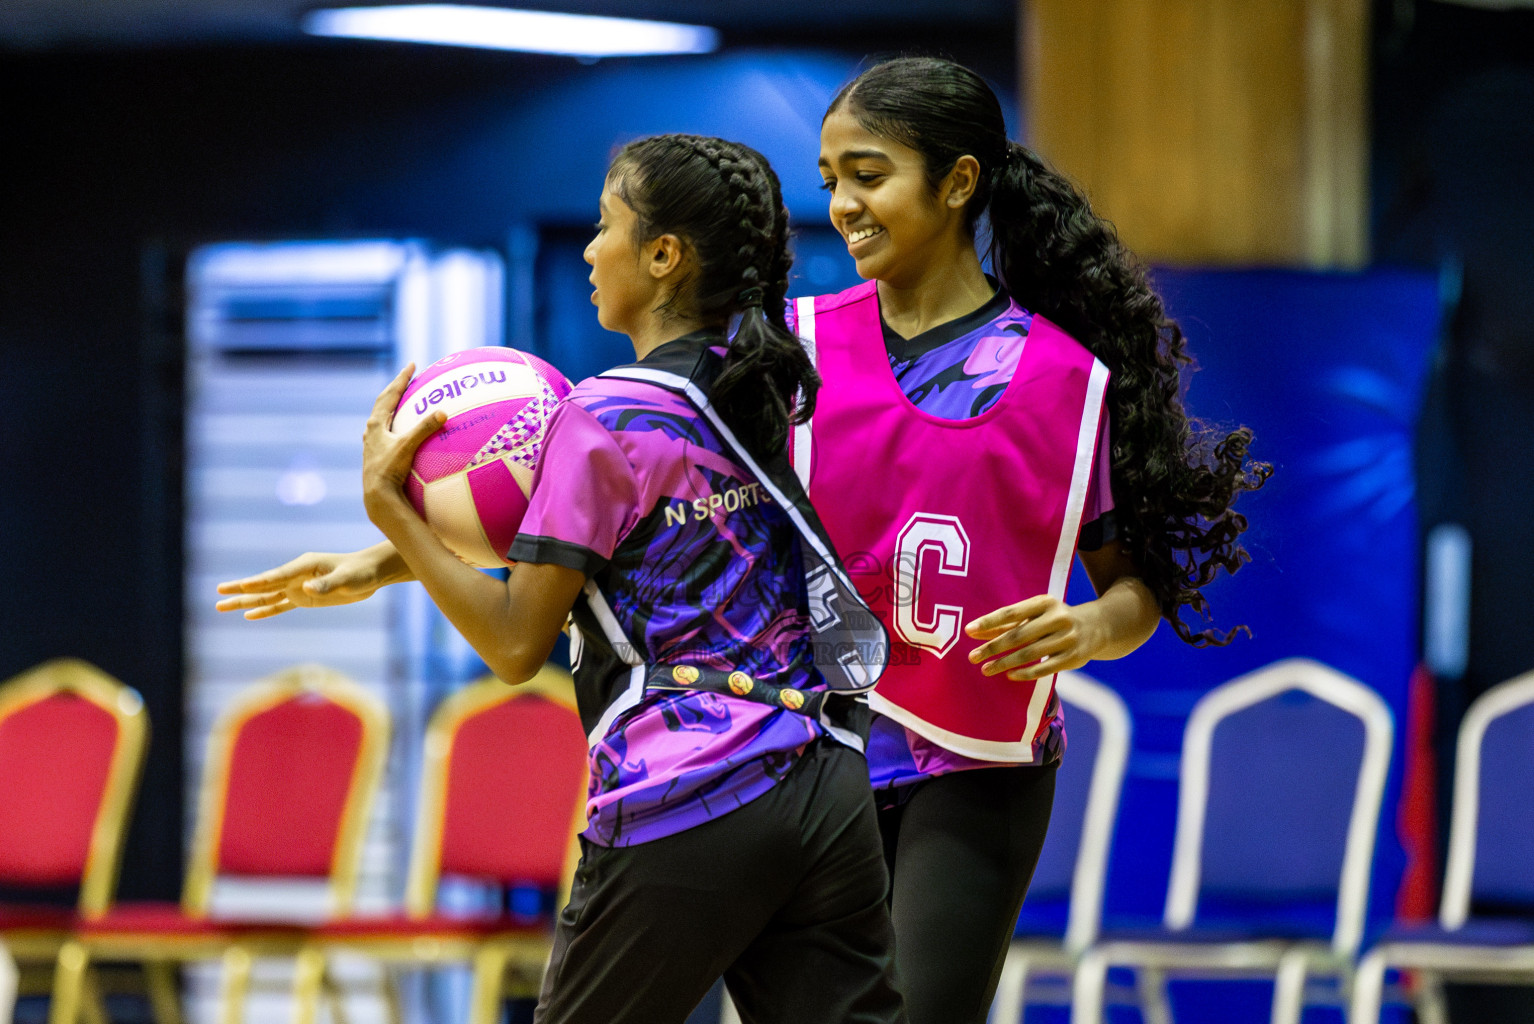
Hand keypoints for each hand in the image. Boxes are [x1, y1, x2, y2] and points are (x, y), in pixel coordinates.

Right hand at [215, 547, 394, 618]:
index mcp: (305, 565)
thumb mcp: (348, 579)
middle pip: (264, 584)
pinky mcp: (304, 597)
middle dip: (241, 589)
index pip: (278, 576)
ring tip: (221, 606)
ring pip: (266, 595)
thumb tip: (307, 589)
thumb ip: (327, 584)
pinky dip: (264, 610)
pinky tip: (248, 615)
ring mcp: (298, 586)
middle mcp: (297, 575)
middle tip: (218, 592)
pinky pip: (280, 605)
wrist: (371, 573)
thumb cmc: (361, 572)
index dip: (260, 582)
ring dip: (245, 601)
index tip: (242, 586)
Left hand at [362, 363, 441, 522]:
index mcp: (376, 424)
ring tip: (402, 400)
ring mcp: (372, 444)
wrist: (377, 495)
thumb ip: (425, 428)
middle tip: (408, 377)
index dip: (401, 379)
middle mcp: (371, 432)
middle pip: (383, 403)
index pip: (389, 395)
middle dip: (396, 388)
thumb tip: (442, 412)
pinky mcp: (376, 456)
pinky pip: (385, 433)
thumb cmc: (390, 470)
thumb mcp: (408, 446)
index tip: (412, 365)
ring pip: (381, 418)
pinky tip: (401, 432)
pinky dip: (394, 425)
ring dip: (391, 406)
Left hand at [964, 594, 1102, 680]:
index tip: (969, 630)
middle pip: (1018, 635)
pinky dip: (1025, 673)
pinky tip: (1009, 675)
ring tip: (986, 669)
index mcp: (1045, 603)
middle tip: (973, 657)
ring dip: (1004, 663)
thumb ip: (1007, 623)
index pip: (1011, 612)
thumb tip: (976, 631)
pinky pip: (1044, 668)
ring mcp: (1067, 639)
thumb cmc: (1055, 619)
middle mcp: (1057, 619)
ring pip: (1029, 654)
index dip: (989, 621)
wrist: (1098, 626)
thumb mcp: (1035, 614)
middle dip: (993, 647)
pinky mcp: (1073, 658)